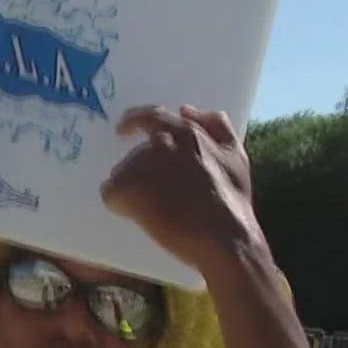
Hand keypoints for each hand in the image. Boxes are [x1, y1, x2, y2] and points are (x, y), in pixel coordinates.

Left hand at [102, 105, 268, 273]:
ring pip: (124, 174)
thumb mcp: (236, 156)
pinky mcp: (129, 188)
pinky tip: (140, 217)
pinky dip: (120, 205)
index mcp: (186, 132)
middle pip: (136, 153)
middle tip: (148, 188)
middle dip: (141, 170)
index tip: (122, 131)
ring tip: (156, 211)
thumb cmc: (233, 201)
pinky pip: (111, 193)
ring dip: (134, 190)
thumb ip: (217, 126)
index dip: (134, 122)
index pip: (151, 116)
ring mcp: (143, 164)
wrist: (224, 237)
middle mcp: (161, 142)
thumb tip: (186, 110)